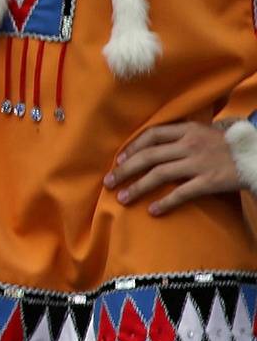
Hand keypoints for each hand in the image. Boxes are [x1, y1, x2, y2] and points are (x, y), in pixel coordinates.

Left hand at [107, 121, 243, 214]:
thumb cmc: (231, 146)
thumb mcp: (207, 132)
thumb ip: (183, 135)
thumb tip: (156, 143)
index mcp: (188, 130)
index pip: (152, 135)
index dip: (132, 148)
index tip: (118, 160)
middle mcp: (190, 144)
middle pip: (148, 156)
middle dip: (124, 170)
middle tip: (108, 182)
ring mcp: (200, 162)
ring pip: (159, 174)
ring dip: (137, 187)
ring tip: (122, 198)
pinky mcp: (211, 181)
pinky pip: (182, 192)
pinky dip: (165, 202)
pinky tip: (152, 211)